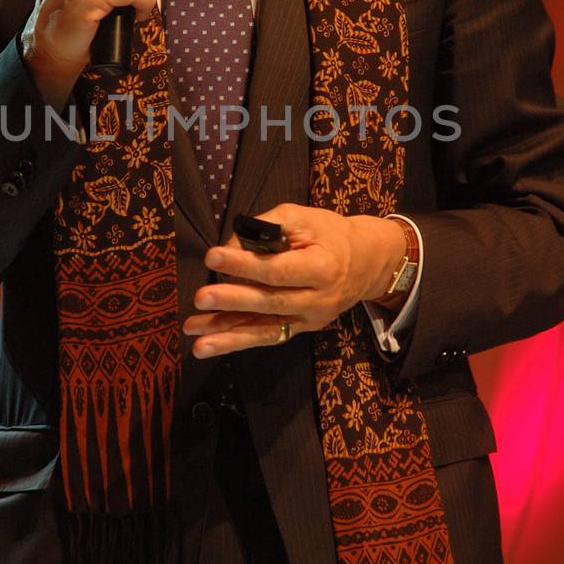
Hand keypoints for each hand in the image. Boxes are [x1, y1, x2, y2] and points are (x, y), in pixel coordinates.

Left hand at [184, 204, 409, 357]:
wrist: (367, 262)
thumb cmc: (330, 234)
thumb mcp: (304, 218)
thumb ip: (268, 227)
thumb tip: (232, 246)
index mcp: (323, 267)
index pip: (279, 269)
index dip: (245, 264)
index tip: (213, 255)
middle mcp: (318, 300)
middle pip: (270, 302)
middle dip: (233, 301)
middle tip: (200, 298)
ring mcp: (310, 319)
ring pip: (266, 330)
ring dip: (228, 337)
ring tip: (197, 342)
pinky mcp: (301, 329)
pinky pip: (267, 337)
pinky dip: (237, 342)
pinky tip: (210, 345)